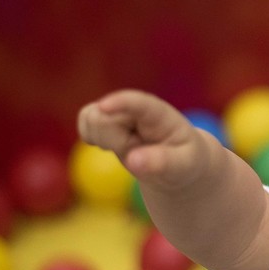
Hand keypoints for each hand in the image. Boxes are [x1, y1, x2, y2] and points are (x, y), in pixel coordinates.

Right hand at [77, 89, 204, 188]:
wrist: (177, 162)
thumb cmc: (184, 162)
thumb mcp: (182, 166)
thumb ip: (161, 163)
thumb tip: (133, 160)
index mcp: (161, 115)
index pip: (140, 103)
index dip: (121, 103)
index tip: (104, 107)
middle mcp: (137, 107)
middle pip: (103, 118)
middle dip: (114, 142)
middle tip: (138, 153)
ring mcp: (120, 110)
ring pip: (90, 120)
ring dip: (106, 142)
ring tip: (132, 149)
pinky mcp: (106, 117)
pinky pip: (84, 122)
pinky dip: (92, 137)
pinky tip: (114, 145)